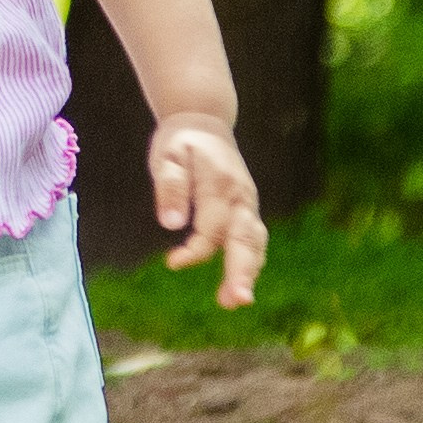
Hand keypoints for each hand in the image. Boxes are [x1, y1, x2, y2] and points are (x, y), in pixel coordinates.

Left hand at [150, 112, 265, 307]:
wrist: (204, 122)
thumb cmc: (181, 141)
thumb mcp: (167, 155)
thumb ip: (170, 187)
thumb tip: (171, 224)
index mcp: (219, 183)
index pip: (211, 227)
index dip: (195, 250)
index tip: (172, 262)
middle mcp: (240, 196)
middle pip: (244, 238)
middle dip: (241, 271)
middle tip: (236, 300)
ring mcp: (248, 203)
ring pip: (255, 241)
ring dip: (249, 272)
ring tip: (237, 301)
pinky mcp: (247, 209)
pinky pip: (254, 238)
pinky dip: (251, 261)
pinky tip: (241, 283)